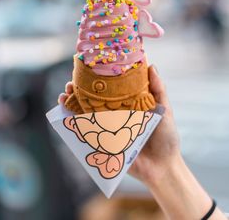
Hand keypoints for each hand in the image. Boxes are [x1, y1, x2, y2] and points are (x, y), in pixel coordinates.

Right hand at [58, 66, 179, 184]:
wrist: (163, 166)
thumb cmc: (166, 137)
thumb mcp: (164, 109)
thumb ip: (158, 90)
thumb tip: (151, 66)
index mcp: (129, 104)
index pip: (110, 88)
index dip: (99, 79)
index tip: (88, 69)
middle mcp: (116, 115)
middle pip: (94, 99)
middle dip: (80, 90)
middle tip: (71, 83)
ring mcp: (109, 129)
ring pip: (86, 114)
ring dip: (73, 104)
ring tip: (65, 95)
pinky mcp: (105, 143)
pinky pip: (87, 133)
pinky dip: (75, 125)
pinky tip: (65, 116)